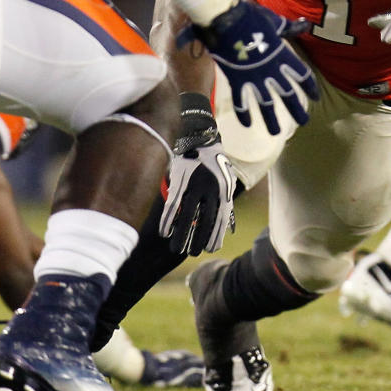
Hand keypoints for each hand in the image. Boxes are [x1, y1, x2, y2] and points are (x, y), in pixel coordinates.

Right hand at [159, 135, 237, 256]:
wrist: (201, 138)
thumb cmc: (214, 164)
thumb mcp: (226, 181)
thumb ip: (224, 202)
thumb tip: (226, 227)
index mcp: (224, 190)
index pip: (219, 220)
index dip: (215, 237)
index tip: (209, 250)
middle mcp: (211, 189)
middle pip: (204, 221)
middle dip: (198, 240)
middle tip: (192, 253)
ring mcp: (195, 184)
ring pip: (187, 215)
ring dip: (181, 234)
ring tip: (176, 248)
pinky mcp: (180, 179)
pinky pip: (173, 204)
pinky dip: (168, 219)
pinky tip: (164, 232)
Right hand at [197, 0, 318, 134]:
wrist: (227, 20)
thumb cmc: (251, 17)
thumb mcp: (275, 21)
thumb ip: (289, 27)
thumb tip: (305, 24)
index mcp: (283, 56)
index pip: (302, 75)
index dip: (310, 87)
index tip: (316, 98)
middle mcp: (271, 71)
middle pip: (288, 95)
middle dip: (296, 110)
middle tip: (304, 122)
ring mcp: (254, 78)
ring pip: (265, 104)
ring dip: (271, 119)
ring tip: (276, 133)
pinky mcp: (236, 80)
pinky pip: (241, 101)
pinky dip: (244, 114)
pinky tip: (247, 125)